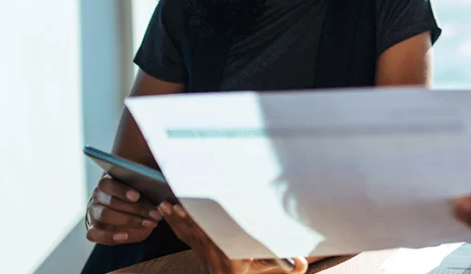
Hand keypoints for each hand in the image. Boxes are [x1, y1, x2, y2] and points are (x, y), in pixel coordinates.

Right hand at [85, 174, 162, 244]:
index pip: (107, 183)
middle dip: (135, 208)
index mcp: (107, 181)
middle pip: (110, 201)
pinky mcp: (93, 230)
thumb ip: (148, 183)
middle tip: (155, 214)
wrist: (130, 216)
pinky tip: (125, 236)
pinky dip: (109, 236)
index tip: (137, 196)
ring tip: (148, 223)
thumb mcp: (144, 188)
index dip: (121, 190)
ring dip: (129, 220)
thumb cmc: (139, 197)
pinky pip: (94, 234)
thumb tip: (159, 183)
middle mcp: (98, 196)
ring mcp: (93, 213)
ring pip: (104, 215)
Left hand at [159, 202, 308, 273]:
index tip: (200, 213)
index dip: (206, 225)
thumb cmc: (250, 272)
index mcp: (229, 256)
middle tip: (174, 203)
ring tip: (166, 204)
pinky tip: (166, 210)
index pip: (216, 237)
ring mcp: (202, 252)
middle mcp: (213, 254)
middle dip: (185, 218)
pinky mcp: (196, 247)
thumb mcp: (270, 269)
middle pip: (197, 233)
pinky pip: (182, 235)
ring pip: (187, 233)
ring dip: (176, 219)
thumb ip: (288, 266)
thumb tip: (303, 261)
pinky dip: (174, 222)